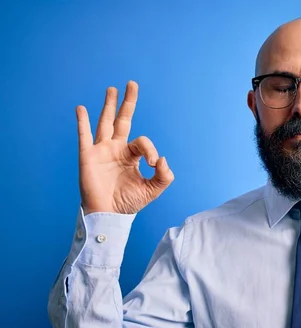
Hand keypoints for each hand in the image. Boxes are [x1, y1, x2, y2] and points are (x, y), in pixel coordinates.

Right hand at [77, 81, 173, 214]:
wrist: (109, 215)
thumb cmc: (128, 203)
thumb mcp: (153, 190)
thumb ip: (164, 176)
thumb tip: (162, 160)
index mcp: (132, 155)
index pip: (143, 142)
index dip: (151, 150)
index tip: (154, 164)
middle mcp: (116, 149)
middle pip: (122, 120)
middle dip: (127, 103)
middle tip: (132, 84)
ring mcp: (101, 151)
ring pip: (105, 123)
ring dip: (108, 105)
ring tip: (112, 89)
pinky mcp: (88, 157)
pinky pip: (84, 136)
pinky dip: (82, 122)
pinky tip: (81, 108)